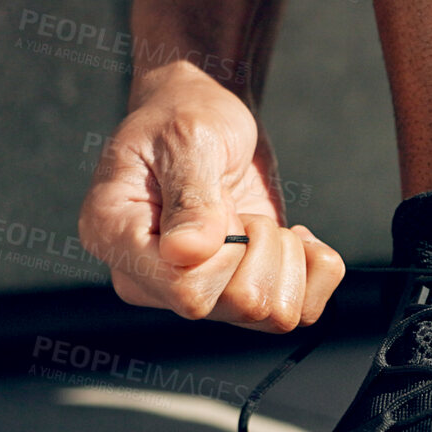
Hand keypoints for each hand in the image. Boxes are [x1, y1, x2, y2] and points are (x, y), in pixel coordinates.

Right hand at [78, 61, 344, 331]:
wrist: (207, 115)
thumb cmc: (184, 116)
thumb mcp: (188, 137)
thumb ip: (191, 195)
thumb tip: (187, 252)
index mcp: (116, 240)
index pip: (188, 291)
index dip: (230, 251)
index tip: (223, 204)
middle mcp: (151, 281)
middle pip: (240, 304)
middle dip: (261, 246)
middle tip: (237, 205)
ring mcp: (197, 293)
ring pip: (274, 315)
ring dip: (285, 257)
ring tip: (255, 217)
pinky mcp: (240, 294)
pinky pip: (303, 311)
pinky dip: (314, 269)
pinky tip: (292, 236)